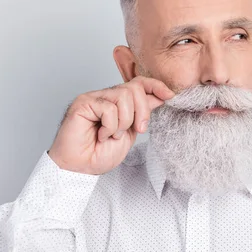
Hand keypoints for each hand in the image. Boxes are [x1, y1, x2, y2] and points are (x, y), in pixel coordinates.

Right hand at [48, 76, 174, 174]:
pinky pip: (109, 108)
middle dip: (142, 111)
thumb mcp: (131, 132)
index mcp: (119, 103)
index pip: (139, 83)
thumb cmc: (100, 154)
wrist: (81, 168)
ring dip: (124, 122)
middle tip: (138, 130)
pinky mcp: (84, 103)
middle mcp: (107, 96)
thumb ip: (141, 113)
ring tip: (112, 135)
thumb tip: (160, 96)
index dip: (156, 85)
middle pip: (135, 88)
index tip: (170, 95)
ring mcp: (95, 97)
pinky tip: (100, 135)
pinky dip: (109, 126)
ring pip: (124, 96)